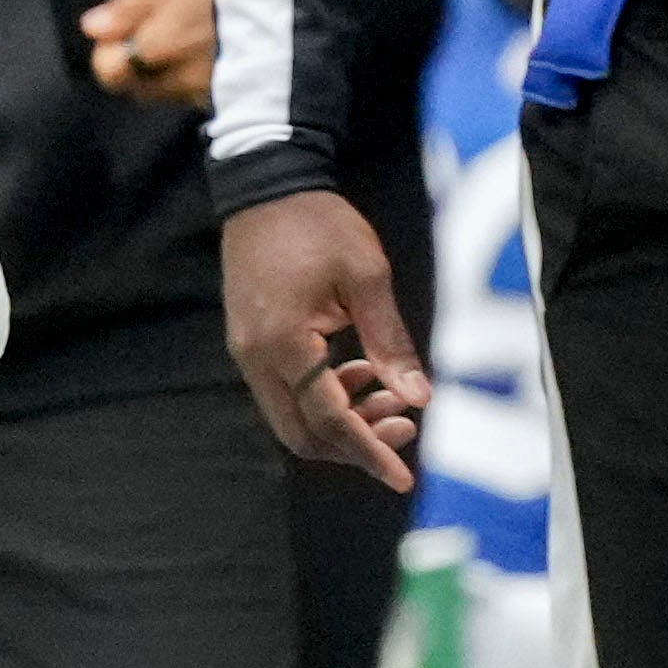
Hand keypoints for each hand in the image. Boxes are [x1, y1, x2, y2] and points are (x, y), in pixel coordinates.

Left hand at [81, 0, 216, 107]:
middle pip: (138, 88)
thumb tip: (91, 29)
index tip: (124, 32)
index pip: (109, 72)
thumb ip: (131, 5)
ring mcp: (212, 96)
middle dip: (140, 65)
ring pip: (171, 94)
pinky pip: (204, 97)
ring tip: (203, 37)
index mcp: (159, 47)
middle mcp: (181, 81)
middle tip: (165, 32)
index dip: (110, 52)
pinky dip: (205, 79)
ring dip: (174, 74)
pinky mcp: (240, 102)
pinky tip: (224, 52)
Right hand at [221, 187, 429, 495]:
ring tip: (391, 396)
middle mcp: (256, 358)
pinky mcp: (250, 343)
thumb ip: (390, 342)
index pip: (328, 419)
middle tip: (406, 426)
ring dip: (342, 422)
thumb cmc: (319, 226)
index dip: (368, 452)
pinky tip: (358, 374)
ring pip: (291, 418)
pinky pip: (284, 393)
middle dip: (356, 444)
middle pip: (302, 434)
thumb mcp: (368, 278)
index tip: (403, 478)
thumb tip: (419, 398)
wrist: (265, 189)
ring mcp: (247, 352)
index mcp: (285, 343)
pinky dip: (323, 400)